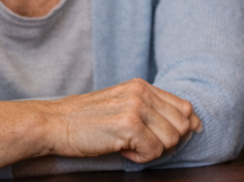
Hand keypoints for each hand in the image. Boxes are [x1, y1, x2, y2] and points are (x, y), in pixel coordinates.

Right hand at [0, 79, 201, 169]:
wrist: (52, 124)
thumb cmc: (86, 121)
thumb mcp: (122, 105)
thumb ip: (151, 110)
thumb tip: (191, 126)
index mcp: (143, 86)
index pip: (185, 106)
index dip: (186, 127)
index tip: (173, 139)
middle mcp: (142, 93)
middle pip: (182, 125)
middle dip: (167, 141)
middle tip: (142, 144)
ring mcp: (136, 107)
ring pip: (171, 139)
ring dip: (152, 150)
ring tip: (129, 146)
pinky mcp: (128, 125)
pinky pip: (154, 150)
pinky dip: (140, 157)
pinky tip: (122, 151)